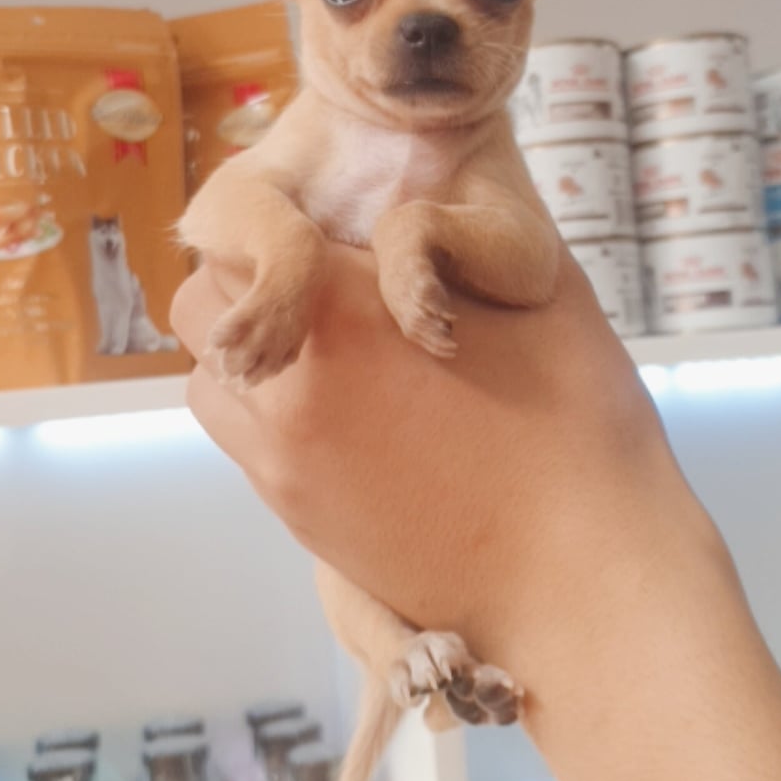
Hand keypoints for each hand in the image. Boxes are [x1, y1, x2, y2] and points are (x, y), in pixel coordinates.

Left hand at [171, 244, 720, 676]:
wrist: (578, 574)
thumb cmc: (574, 427)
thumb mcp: (530, 291)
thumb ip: (451, 238)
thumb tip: (411, 205)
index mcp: (342, 310)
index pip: (251, 238)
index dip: (283, 231)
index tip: (326, 240)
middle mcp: (288, 383)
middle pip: (202, 307)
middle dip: (247, 291)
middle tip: (319, 295)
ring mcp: (282, 459)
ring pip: (211, 383)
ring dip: (249, 360)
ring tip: (331, 362)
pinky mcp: (297, 516)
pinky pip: (246, 446)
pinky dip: (272, 421)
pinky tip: (352, 422)